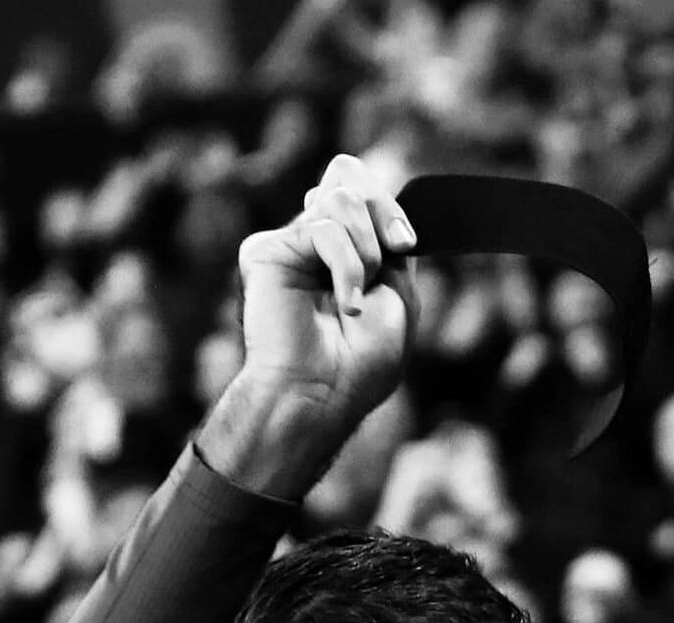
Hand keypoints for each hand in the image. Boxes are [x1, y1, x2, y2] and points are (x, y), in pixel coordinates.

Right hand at [210, 156, 418, 496]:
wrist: (321, 395)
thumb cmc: (361, 365)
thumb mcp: (399, 299)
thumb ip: (391, 245)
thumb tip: (374, 196)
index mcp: (348, 251)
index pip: (366, 193)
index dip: (391, 208)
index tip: (406, 244)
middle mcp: (317, 242)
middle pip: (349, 176)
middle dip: (382, 212)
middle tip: (393, 252)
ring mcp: (292, 244)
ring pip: (339, 195)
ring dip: (365, 250)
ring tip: (357, 298)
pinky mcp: (267, 250)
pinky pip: (322, 225)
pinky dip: (347, 266)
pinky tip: (347, 304)